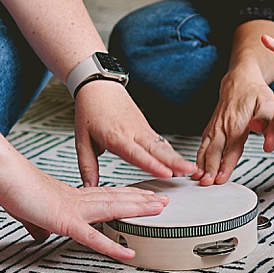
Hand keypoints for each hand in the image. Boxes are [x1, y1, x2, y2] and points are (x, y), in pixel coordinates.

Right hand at [0, 163, 168, 259]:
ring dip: (139, 210)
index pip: (104, 195)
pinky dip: (113, 246)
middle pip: (116, 198)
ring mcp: (75, 210)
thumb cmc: (13, 188)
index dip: (125, 195)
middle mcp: (78, 199)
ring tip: (160, 210)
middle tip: (163, 200)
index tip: (141, 196)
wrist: (5, 174)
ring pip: (114, 210)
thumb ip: (37, 225)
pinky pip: (94, 238)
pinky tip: (128, 252)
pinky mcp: (66, 222)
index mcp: (70, 196)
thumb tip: (40, 236)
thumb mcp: (27, 213)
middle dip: (142, 200)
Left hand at [73, 81, 196, 186]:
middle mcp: (132, 132)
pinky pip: (161, 141)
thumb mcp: (82, 139)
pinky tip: (180, 161)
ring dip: (177, 157)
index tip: (166, 173)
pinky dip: (172, 152)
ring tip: (191, 168)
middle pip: (156, 149)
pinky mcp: (146, 127)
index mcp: (115, 136)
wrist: (98, 86)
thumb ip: (87, 165)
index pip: (136, 153)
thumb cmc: (90, 110)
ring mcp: (141, 128)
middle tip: (189, 171)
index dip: (152, 164)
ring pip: (162, 145)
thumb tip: (89, 186)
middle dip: (174, 162)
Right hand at [195, 66, 273, 184]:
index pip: (230, 149)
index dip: (224, 165)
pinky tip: (197, 166)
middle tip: (205, 183)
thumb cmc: (255, 92)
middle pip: (214, 151)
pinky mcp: (211, 126)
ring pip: (205, 148)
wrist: (240, 78)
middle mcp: (222, 125)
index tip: (220, 178)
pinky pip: (203, 143)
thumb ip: (266, 122)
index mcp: (236, 123)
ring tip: (196, 178)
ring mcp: (215, 126)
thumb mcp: (268, 103)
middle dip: (208, 169)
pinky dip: (199, 156)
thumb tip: (266, 140)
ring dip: (200, 164)